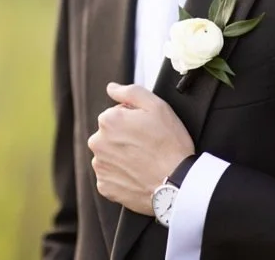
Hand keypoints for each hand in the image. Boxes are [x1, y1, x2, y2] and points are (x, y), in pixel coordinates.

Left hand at [87, 82, 194, 215]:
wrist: (177, 183)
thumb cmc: (170, 143)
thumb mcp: (157, 106)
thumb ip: (130, 92)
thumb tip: (111, 88)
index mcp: (108, 121)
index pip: (115, 114)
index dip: (133, 120)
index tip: (147, 129)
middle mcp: (97, 143)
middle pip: (110, 134)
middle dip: (124, 137)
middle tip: (147, 145)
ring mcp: (100, 166)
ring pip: (109, 155)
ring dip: (122, 156)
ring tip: (144, 161)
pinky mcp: (105, 187)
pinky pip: (111, 176)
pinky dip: (122, 175)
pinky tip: (138, 174)